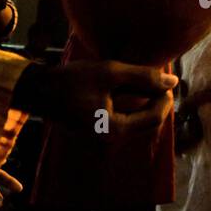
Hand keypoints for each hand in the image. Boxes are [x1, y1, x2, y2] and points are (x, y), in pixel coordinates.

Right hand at [16, 60, 177, 133]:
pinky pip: (121, 118)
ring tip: (143, 80)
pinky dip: (129, 104)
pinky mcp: (94, 128)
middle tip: (158, 79)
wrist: (36, 90)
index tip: (166, 78)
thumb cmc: (71, 81)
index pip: (154, 117)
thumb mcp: (110, 73)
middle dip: (156, 100)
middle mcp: (110, 138)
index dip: (165, 98)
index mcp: (115, 129)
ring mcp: (101, 135)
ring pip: (134, 120)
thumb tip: (173, 81)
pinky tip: (125, 87)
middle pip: (146, 122)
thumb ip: (143, 77)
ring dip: (143, 101)